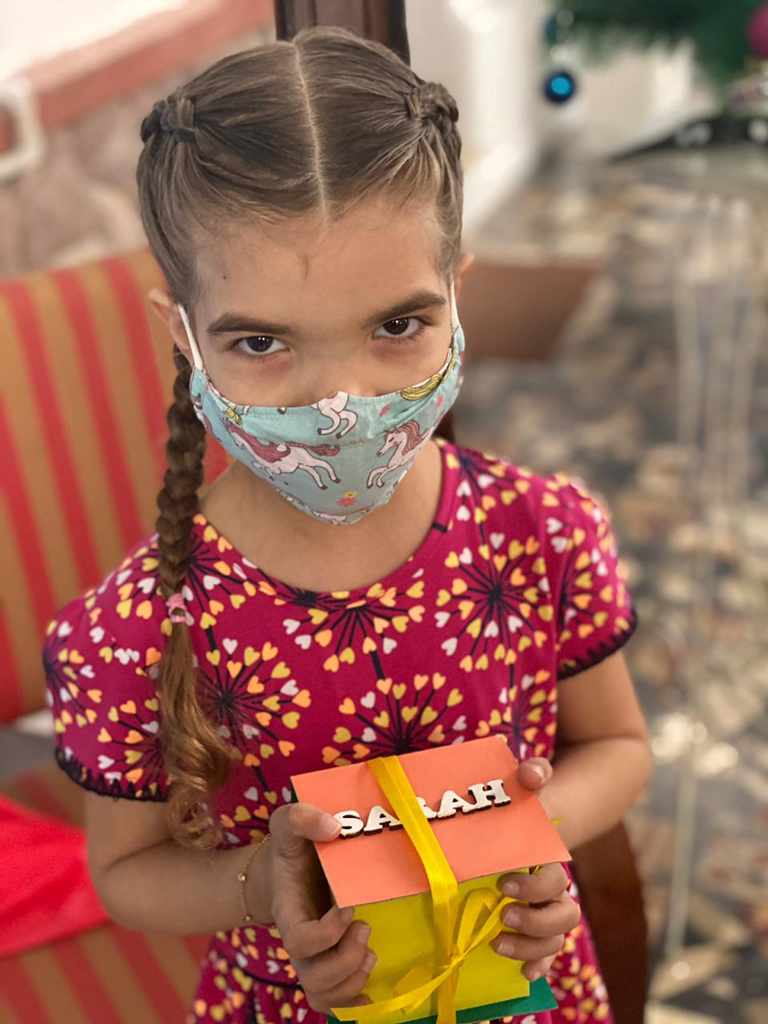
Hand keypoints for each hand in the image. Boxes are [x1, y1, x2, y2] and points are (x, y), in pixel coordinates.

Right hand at [265, 803, 375, 1012]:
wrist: (285, 869)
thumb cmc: (291, 848)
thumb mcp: (287, 822)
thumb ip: (302, 816)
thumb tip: (334, 827)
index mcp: (288, 913)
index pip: (300, 941)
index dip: (327, 932)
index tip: (348, 905)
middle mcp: (298, 944)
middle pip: (314, 977)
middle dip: (346, 959)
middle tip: (365, 925)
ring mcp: (312, 959)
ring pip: (324, 995)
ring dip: (353, 979)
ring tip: (370, 951)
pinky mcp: (328, 964)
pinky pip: (334, 1002)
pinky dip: (354, 1003)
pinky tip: (373, 991)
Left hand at [492, 757, 579, 981]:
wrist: (542, 814)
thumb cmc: (527, 801)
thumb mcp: (531, 781)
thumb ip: (535, 773)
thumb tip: (531, 774)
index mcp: (551, 856)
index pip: (554, 878)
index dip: (534, 886)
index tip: (504, 882)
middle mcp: (556, 885)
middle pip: (562, 913)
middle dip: (534, 919)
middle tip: (503, 912)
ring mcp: (548, 905)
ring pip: (557, 936)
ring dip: (533, 945)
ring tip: (499, 944)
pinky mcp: (536, 920)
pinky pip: (548, 949)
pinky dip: (539, 962)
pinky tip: (526, 974)